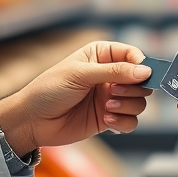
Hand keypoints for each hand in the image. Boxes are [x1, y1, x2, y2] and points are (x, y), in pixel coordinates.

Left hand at [0, 42, 153, 153]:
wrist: (32, 121)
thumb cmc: (50, 90)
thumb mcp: (81, 74)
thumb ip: (115, 71)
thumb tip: (145, 71)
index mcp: (101, 56)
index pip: (132, 54)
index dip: (141, 64)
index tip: (142, 74)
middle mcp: (109, 76)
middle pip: (141, 80)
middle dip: (134, 87)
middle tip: (114, 92)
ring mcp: (110, 97)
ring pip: (139, 101)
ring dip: (128, 105)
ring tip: (107, 107)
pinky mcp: (109, 118)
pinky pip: (131, 121)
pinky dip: (123, 122)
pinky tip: (106, 120)